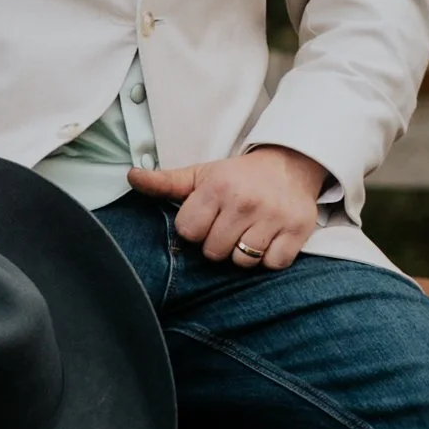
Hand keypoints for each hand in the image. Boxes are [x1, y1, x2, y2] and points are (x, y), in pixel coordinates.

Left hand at [128, 143, 325, 269]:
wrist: (290, 164)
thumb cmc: (238, 176)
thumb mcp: (201, 175)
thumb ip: (165, 182)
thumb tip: (131, 177)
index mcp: (218, 187)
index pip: (189, 232)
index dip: (195, 229)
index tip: (208, 218)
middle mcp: (245, 201)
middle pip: (214, 252)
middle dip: (218, 243)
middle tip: (229, 226)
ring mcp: (273, 217)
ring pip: (242, 262)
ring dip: (243, 253)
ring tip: (248, 233)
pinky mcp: (297, 230)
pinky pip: (272, 264)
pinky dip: (269, 258)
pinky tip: (269, 238)